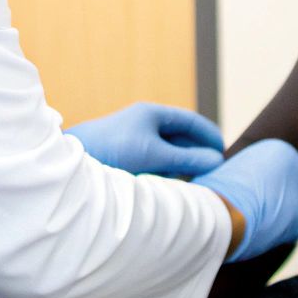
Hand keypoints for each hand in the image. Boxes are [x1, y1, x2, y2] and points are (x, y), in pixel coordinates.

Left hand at [66, 102, 224, 176]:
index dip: (209, 135)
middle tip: (212, 170)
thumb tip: (217, 161)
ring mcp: (133, 139)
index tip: (224, 151)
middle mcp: (143, 123)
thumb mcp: (157, 156)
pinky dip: (164, 171)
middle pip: (180, 136)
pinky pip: (153, 162)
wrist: (73, 163)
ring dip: (180, 164)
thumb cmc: (114, 152)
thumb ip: (188, 159)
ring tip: (191, 179)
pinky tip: (166, 184)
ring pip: (167, 151)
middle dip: (196, 152)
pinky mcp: (124, 155)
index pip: (190, 121)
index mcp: (151, 113)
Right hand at [190, 139, 297, 262]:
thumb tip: (241, 187)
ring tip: (294, 221)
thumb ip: (244, 175)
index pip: (292, 167)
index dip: (284, 184)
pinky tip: (292, 231)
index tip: (273, 196)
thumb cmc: (217, 196)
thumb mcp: (227, 173)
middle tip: (288, 208)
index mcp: (278, 150)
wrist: (226, 214)